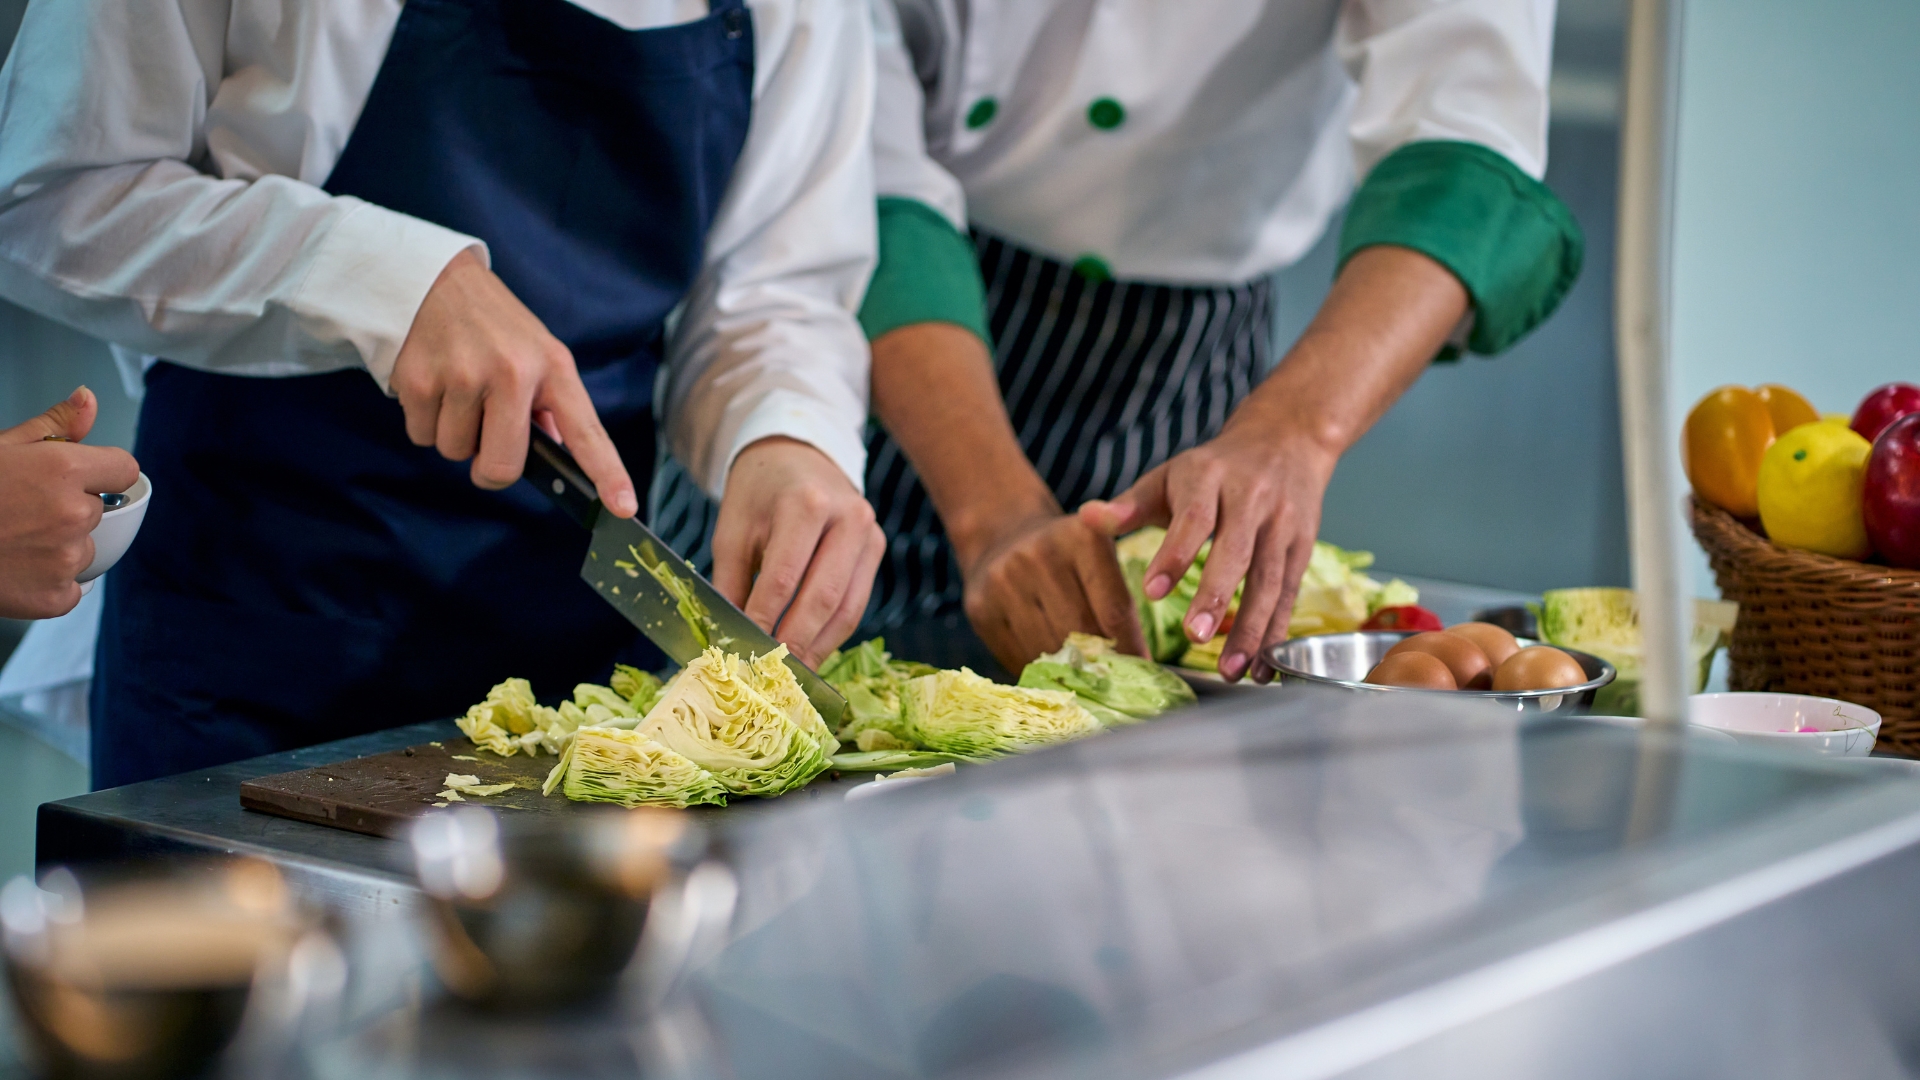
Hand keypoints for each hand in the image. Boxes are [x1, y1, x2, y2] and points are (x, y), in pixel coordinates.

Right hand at [0, 387, 140, 618]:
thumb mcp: (1, 447)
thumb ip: (54, 426)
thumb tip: (87, 399)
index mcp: (64, 470)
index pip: (123, 469)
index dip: (102, 472)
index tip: (82, 478)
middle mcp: (72, 514)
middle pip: (97, 510)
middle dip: (68, 508)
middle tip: (20, 511)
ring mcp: (65, 559)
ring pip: (84, 549)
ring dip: (58, 547)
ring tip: (12, 540)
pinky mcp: (54, 597)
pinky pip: (71, 588)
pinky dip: (49, 584)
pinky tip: (15, 568)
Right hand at [390, 249, 637, 516]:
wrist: (433, 279)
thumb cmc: (494, 328)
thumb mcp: (537, 353)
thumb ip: (550, 406)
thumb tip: (555, 455)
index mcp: (553, 368)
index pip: (586, 432)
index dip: (608, 475)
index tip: (624, 508)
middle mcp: (512, 372)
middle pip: (501, 468)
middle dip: (490, 466)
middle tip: (486, 432)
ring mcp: (463, 376)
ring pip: (454, 453)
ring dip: (454, 434)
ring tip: (458, 388)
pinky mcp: (418, 380)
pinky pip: (422, 436)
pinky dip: (426, 420)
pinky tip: (435, 383)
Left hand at [710, 437, 883, 666]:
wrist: (797, 456)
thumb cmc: (758, 494)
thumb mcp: (732, 530)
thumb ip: (730, 584)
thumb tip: (726, 638)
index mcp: (805, 504)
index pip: (784, 577)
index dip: (765, 621)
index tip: (745, 654)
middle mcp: (847, 517)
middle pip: (822, 597)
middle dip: (795, 643)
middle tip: (771, 677)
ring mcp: (869, 533)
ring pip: (847, 607)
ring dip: (818, 646)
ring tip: (791, 675)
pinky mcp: (877, 548)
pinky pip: (856, 602)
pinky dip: (832, 633)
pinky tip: (810, 652)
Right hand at [958, 511, 1146, 673]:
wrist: (1001, 533)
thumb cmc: (1063, 553)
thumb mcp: (1096, 555)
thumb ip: (1114, 599)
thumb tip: (1136, 665)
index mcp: (1081, 537)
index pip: (1114, 610)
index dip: (1130, 648)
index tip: (1143, 670)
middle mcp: (1039, 555)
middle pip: (1080, 632)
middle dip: (1101, 662)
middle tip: (1115, 680)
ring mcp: (1004, 580)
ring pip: (1048, 648)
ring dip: (1070, 671)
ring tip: (1083, 677)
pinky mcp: (980, 606)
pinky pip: (1016, 655)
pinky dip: (1038, 670)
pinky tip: (1050, 668)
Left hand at [1082, 425, 1336, 683]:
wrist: (1286, 439)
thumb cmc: (1215, 468)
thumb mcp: (1170, 475)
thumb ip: (1130, 504)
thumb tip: (1086, 517)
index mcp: (1210, 478)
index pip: (1194, 518)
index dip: (1175, 554)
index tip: (1152, 592)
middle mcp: (1251, 499)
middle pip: (1236, 551)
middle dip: (1216, 595)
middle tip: (1194, 636)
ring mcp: (1282, 525)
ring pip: (1269, 580)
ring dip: (1251, 628)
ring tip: (1230, 670)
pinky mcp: (1303, 548)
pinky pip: (1290, 595)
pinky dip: (1276, 633)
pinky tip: (1262, 669)